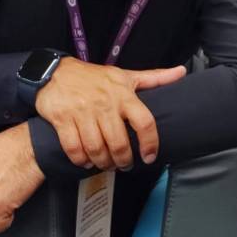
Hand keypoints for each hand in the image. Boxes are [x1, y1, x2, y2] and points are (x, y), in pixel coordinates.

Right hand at [35, 58, 185, 169]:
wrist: (54, 72)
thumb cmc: (94, 77)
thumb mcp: (125, 75)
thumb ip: (154, 78)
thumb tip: (181, 72)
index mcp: (124, 95)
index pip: (144, 122)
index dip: (150, 143)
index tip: (150, 157)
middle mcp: (105, 105)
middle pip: (119, 143)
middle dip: (123, 160)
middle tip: (123, 165)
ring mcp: (82, 113)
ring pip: (97, 149)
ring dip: (103, 162)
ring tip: (107, 164)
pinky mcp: (62, 120)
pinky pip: (74, 148)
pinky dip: (81, 160)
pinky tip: (86, 161)